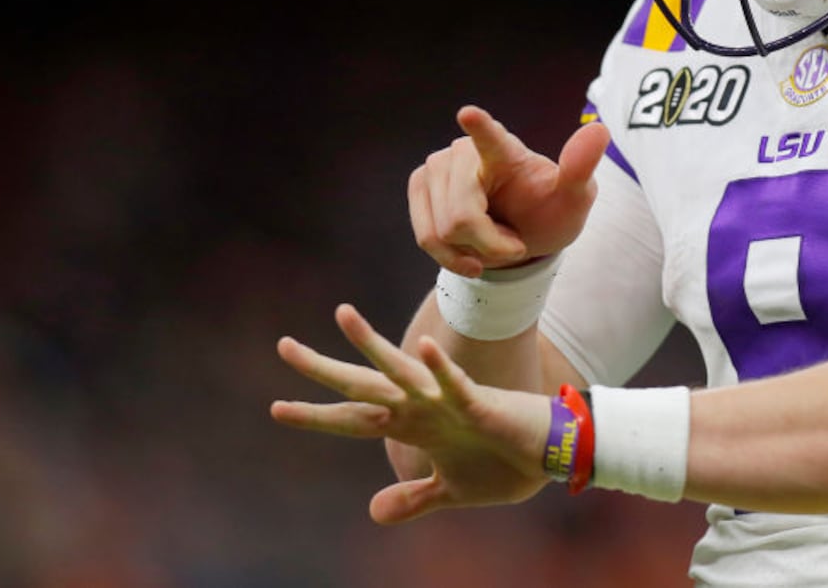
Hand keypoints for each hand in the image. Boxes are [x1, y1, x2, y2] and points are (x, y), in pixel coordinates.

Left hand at [271, 303, 552, 523]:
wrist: (550, 457)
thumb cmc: (504, 466)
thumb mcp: (449, 491)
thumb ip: (412, 498)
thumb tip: (372, 512)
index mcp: (415, 426)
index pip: (355, 418)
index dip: (317, 415)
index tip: (277, 409)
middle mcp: (423, 407)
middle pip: (362, 386)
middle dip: (322, 371)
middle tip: (282, 348)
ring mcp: (448, 402)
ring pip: (399, 371)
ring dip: (370, 346)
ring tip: (342, 315)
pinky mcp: (479, 404)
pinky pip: (455, 384)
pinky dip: (439, 369)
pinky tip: (424, 348)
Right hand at [409, 105, 610, 276]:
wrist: (522, 236)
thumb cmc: (549, 212)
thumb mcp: (574, 198)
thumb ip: (580, 168)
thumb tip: (600, 130)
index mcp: (506, 150)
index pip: (491, 138)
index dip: (480, 128)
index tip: (469, 115)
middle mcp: (465, 152)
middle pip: (462, 217)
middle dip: (490, 244)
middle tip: (514, 242)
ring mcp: (436, 167)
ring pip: (442, 231)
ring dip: (472, 251)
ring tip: (493, 240)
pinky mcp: (420, 186)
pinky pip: (426, 237)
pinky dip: (451, 256)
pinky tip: (471, 251)